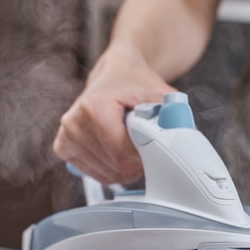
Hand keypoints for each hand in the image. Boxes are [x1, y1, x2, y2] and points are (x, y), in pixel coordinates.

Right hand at [53, 45, 175, 184]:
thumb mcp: (161, 96)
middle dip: (137, 163)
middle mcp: (74, 121)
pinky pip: (96, 175)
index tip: (154, 147)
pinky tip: (117, 151)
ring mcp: (66, 135)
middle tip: (144, 144)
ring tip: (130, 144)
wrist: (117, 74)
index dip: (145, 158)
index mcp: (94, 107)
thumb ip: (174, 119)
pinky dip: (112, 170)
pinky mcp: (63, 147)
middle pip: (115, 167)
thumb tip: (186, 141)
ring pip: (107, 175)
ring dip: (126, 168)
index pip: (123, 155)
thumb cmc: (137, 85)